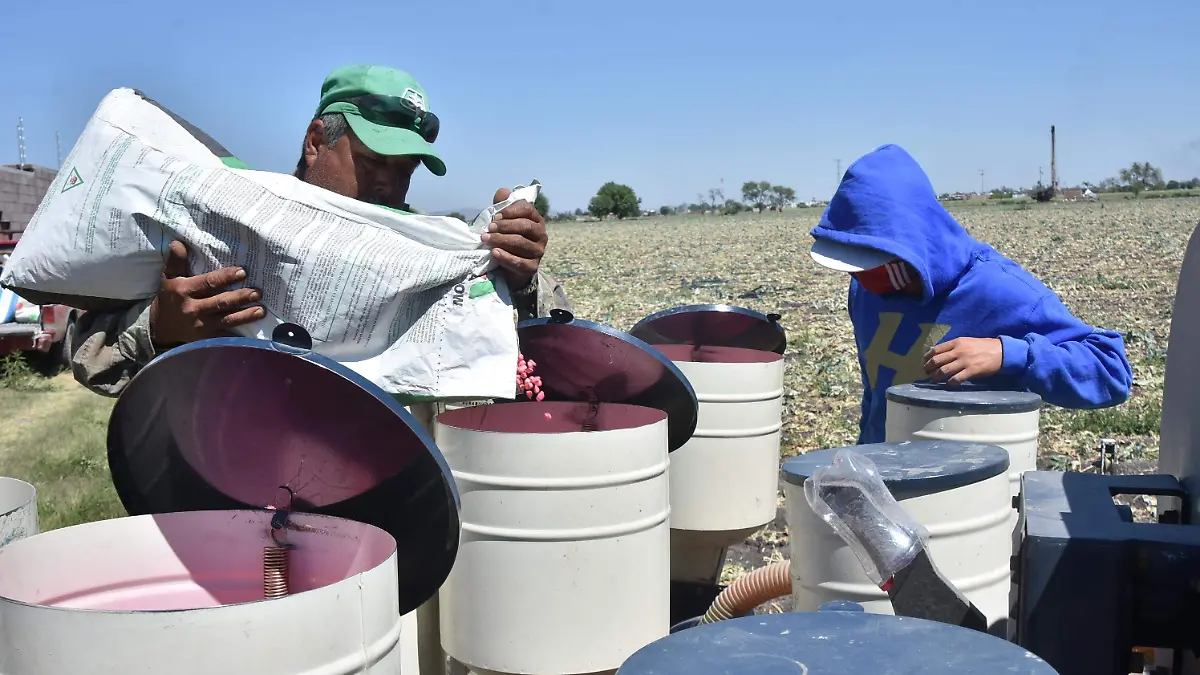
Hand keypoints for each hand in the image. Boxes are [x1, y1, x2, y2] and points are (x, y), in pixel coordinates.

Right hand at [149, 240, 264, 346]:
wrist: (161, 327)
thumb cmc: (170, 297)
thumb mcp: (169, 277)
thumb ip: (176, 261)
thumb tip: (178, 242)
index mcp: (185, 291)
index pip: (208, 283)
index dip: (226, 277)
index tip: (243, 272)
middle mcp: (193, 308)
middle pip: (221, 302)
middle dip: (240, 297)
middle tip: (258, 292)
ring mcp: (201, 325)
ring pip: (227, 319)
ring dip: (245, 316)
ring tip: (261, 310)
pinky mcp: (206, 338)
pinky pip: (225, 336)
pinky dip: (239, 335)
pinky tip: (253, 333)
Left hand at [483, 188, 547, 289]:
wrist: (513, 267)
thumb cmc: (509, 238)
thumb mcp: (505, 221)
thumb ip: (503, 205)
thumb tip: (503, 192)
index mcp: (536, 220)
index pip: (528, 209)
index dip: (511, 211)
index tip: (496, 216)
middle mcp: (541, 234)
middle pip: (525, 226)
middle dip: (505, 226)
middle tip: (489, 228)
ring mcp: (539, 251)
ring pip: (521, 243)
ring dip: (501, 240)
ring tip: (486, 239)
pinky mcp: (532, 267)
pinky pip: (520, 262)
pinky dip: (506, 257)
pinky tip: (494, 253)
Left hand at [923, 337, 1002, 385]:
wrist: (1001, 351)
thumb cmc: (983, 346)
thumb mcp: (966, 342)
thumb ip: (953, 347)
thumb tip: (939, 354)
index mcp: (956, 342)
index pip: (936, 349)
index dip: (927, 357)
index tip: (924, 362)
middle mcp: (958, 351)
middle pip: (937, 360)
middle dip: (928, 368)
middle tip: (926, 373)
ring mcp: (965, 361)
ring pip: (943, 370)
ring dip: (936, 377)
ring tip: (934, 379)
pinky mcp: (971, 371)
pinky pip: (956, 379)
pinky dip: (950, 383)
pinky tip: (948, 384)